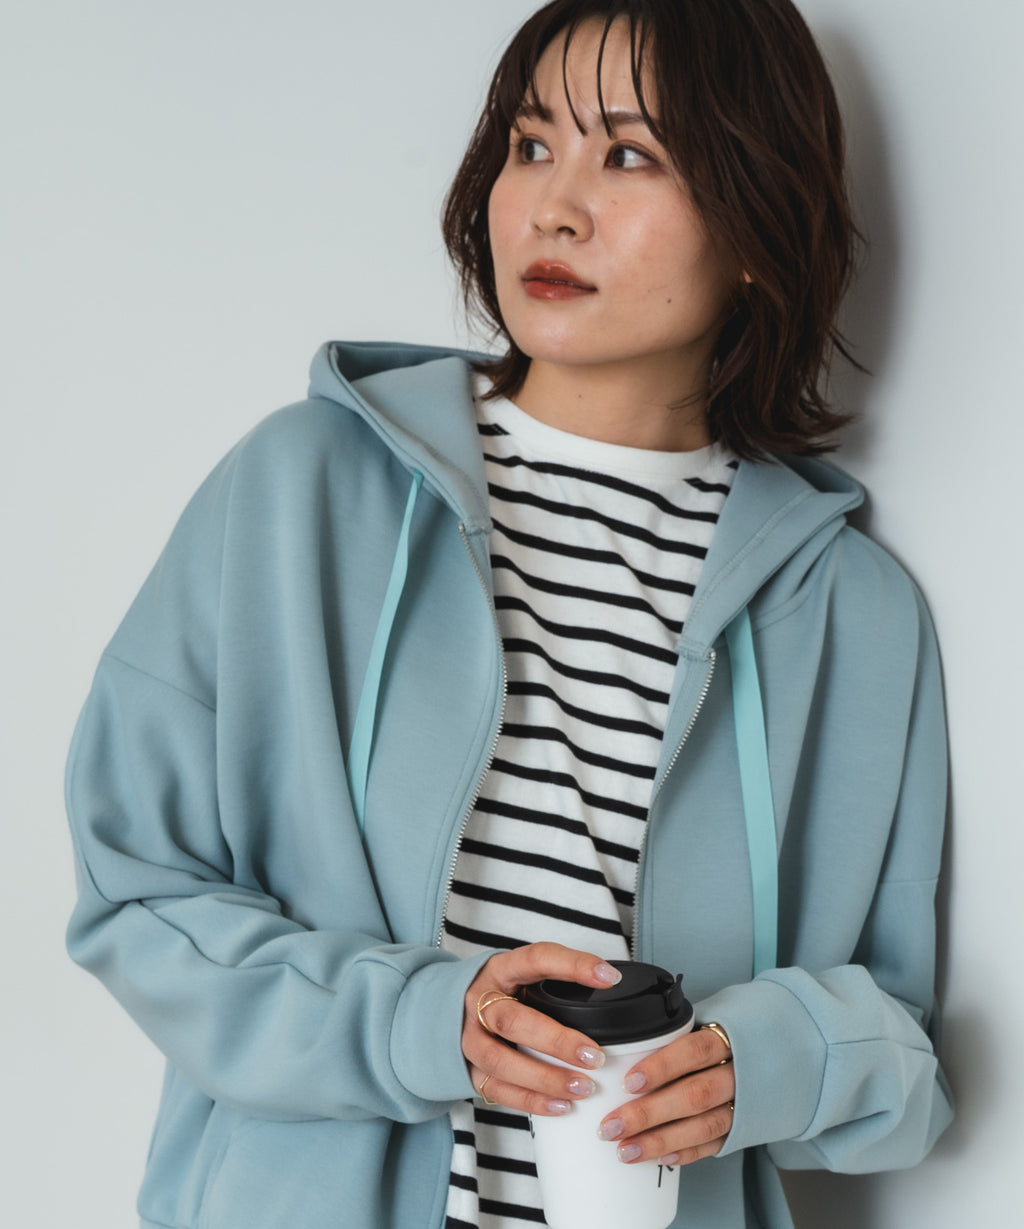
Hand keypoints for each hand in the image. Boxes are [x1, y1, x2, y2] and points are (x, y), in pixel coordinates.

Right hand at [462, 942, 619, 1115]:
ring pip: (501, 1060)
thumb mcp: (520, 975)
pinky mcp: (468, 1070)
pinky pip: (497, 1090)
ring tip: (584, 1087)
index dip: (573, 966)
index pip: (536, 960)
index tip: (609, 978)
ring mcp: (468, 1038)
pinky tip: (562, 1106)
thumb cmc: (500, 993)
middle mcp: (478, 1002)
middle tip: (595, 1056)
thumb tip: (610, 986)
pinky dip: (531, 1101)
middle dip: (556, 1040)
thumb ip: (552, 982)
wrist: (446, 1010)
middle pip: (511, 1021)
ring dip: (545, 1077)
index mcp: (499, 970)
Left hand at [597, 1026, 735, 1166]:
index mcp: (727, 1041)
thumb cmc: (723, 1040)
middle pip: (694, 1095)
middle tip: (611, 1126)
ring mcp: (743, 1106)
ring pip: (703, 1127)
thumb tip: (622, 1040)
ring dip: (661, 1141)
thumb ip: (673, 1033)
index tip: (628, 1082)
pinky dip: (685, 1153)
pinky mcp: (742, 1129)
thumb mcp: (706, 1024)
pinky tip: (659, 1159)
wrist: (776, 1059)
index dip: (662, 1066)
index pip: (695, 1051)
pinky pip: (713, 1146)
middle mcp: (738, 1075)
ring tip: (626, 1150)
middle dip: (649, 1113)